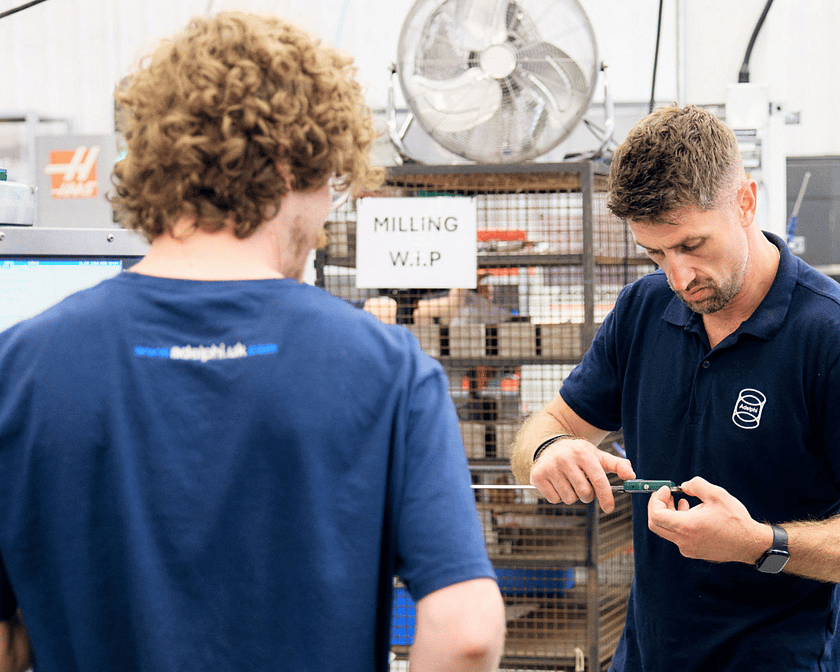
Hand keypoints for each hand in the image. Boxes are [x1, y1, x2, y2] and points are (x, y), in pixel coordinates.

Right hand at [530, 438, 635, 512]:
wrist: (550, 446)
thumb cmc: (579, 455)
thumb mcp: (598, 456)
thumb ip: (617, 465)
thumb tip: (632, 476)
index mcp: (582, 452)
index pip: (598, 480)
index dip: (606, 496)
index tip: (609, 508)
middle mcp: (564, 458)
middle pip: (584, 493)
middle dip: (587, 495)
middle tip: (583, 485)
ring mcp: (549, 467)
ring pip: (569, 498)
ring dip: (572, 496)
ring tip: (569, 482)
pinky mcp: (537, 476)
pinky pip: (555, 499)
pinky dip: (558, 496)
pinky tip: (557, 483)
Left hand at [647, 476, 771, 564]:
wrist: (751, 544)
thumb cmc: (735, 520)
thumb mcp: (716, 494)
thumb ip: (696, 485)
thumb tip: (683, 486)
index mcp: (686, 527)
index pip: (655, 515)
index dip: (655, 499)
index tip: (665, 490)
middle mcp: (684, 541)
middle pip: (656, 524)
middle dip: (658, 506)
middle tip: (667, 495)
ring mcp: (688, 548)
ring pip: (667, 530)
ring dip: (669, 513)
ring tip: (683, 501)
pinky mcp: (693, 551)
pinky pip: (678, 536)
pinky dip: (678, 522)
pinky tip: (691, 513)